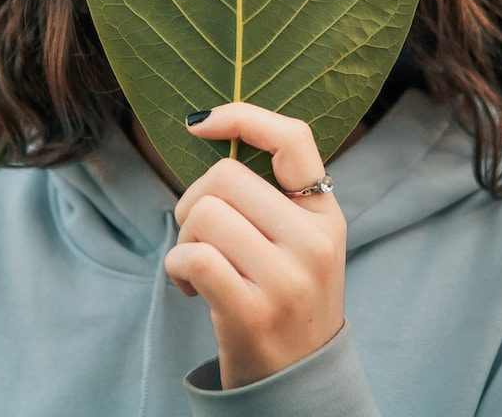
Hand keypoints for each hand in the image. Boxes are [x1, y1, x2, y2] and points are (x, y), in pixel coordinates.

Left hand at [164, 103, 346, 388]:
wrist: (296, 384)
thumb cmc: (282, 298)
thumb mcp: (298, 241)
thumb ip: (269, 194)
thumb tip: (207, 126)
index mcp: (324, 213)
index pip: (293, 138)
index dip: (242, 116)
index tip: (199, 122)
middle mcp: (314, 241)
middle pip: (225, 176)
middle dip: (193, 201)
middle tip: (198, 235)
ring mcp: (288, 279)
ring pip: (204, 214)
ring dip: (184, 238)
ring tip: (199, 267)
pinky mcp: (255, 313)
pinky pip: (192, 256)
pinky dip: (176, 267)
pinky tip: (192, 288)